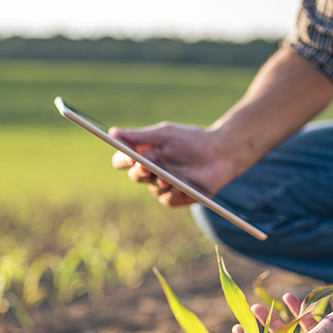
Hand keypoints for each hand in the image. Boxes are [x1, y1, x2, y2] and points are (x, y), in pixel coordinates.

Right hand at [109, 123, 234, 206]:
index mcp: (143, 154)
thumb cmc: (191, 140)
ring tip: (169, 176)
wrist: (220, 153)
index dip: (123, 160)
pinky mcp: (175, 198)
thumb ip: (139, 136)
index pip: (122, 160)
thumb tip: (112, 133)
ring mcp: (161, 186)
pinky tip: (181, 186)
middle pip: (134, 176)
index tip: (128, 157)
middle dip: (140, 171)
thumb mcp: (164, 134)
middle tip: (146, 167)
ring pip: (152, 187)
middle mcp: (149, 171)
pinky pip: (166, 198)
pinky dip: (173, 192)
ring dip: (159, 181)